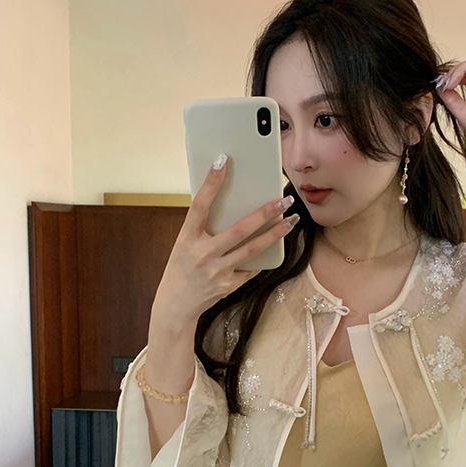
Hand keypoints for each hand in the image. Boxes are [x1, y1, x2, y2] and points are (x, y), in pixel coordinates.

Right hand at [149, 158, 298, 335]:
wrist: (175, 305)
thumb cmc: (181, 268)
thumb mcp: (184, 244)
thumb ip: (204, 228)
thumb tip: (233, 205)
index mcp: (187, 238)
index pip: (199, 205)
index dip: (211, 183)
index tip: (222, 161)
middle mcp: (202, 254)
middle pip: (239, 230)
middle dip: (264, 213)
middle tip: (283, 199)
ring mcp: (217, 271)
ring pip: (252, 249)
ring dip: (274, 234)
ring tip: (290, 220)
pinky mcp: (228, 285)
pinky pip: (251, 267)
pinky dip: (262, 256)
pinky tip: (274, 245)